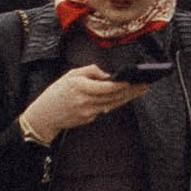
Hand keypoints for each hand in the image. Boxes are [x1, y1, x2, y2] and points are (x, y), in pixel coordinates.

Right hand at [20, 68, 142, 142]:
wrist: (44, 116)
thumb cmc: (57, 92)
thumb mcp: (70, 75)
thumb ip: (90, 71)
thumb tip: (108, 74)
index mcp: (81, 87)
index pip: (108, 87)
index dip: (124, 84)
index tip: (135, 79)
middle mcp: (86, 101)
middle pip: (114, 96)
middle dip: (132, 90)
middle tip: (145, 84)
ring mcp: (88, 112)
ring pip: (113, 104)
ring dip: (128, 97)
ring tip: (140, 90)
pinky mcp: (89, 119)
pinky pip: (105, 109)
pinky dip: (115, 102)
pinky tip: (126, 97)